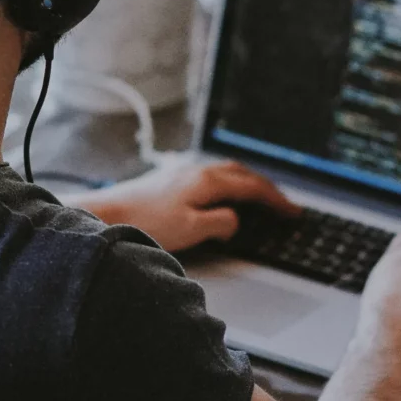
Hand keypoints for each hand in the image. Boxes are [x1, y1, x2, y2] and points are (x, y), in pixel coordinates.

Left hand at [73, 159, 299, 252]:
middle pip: (242, 174)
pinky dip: (228, 183)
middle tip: (282, 204)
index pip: (253, 187)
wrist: (107, 214)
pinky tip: (221, 194)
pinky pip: (210, 175)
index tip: (293, 212)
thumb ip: (221, 223)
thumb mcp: (192, 230)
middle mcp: (197, 170)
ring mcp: (182, 171)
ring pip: (226, 172)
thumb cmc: (145, 223)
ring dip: (247, 183)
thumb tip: (235, 220)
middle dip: (266, 188)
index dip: (276, 200)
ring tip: (258, 197)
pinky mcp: (169, 178)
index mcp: (208, 181)